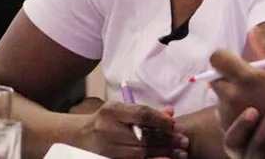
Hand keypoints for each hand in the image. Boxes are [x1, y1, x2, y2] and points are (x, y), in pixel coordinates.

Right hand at [71, 101, 188, 157]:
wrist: (79, 136)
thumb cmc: (107, 119)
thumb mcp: (122, 110)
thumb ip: (145, 111)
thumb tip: (170, 113)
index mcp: (111, 111)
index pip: (141, 114)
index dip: (161, 120)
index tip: (176, 125)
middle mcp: (106, 129)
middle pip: (142, 137)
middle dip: (167, 140)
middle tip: (184, 142)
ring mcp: (106, 148)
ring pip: (140, 154)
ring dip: (163, 154)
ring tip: (180, 154)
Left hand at [209, 29, 264, 130]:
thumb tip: (253, 29)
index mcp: (246, 78)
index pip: (217, 58)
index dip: (223, 57)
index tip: (232, 60)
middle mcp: (233, 96)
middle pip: (215, 78)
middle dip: (226, 77)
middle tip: (243, 81)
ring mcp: (229, 115)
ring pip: (219, 97)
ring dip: (229, 95)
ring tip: (251, 100)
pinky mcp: (228, 130)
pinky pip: (222, 114)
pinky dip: (231, 111)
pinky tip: (250, 113)